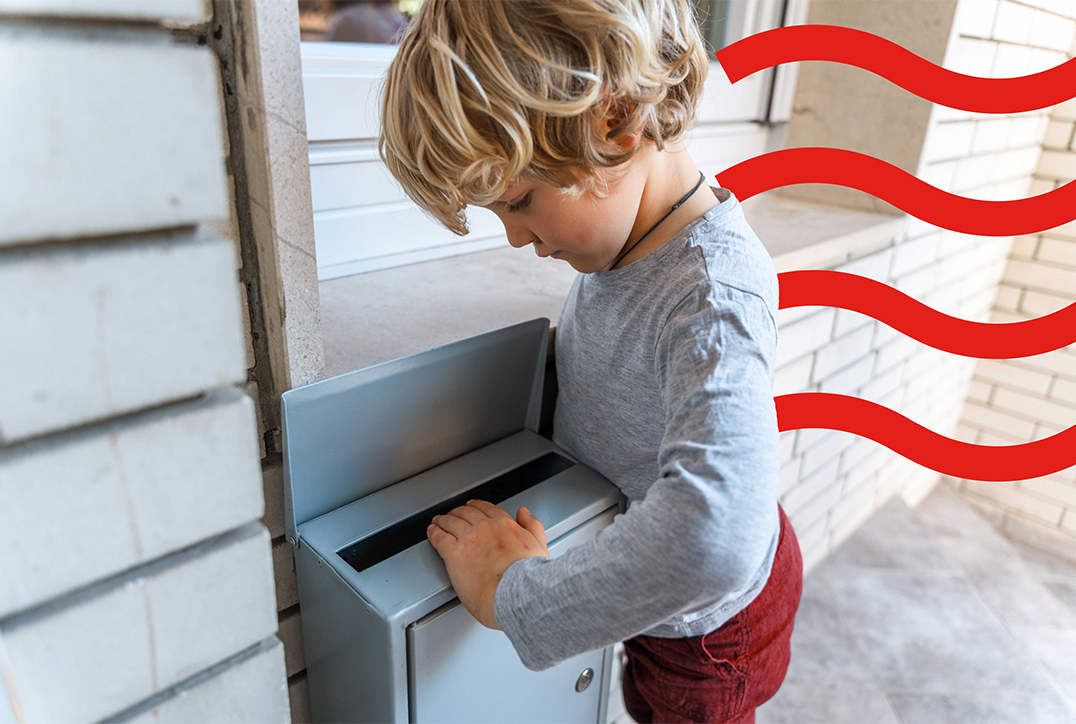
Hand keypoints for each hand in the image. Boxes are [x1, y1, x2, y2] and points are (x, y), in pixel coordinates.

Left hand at [426, 499, 548, 628]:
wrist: (515, 596)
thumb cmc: (528, 580)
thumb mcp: (539, 546)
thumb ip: (532, 526)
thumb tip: (525, 513)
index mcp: (506, 526)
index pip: (487, 509)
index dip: (477, 506)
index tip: (473, 507)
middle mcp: (486, 528)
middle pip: (466, 513)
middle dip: (458, 512)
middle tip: (452, 514)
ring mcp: (469, 539)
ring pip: (451, 522)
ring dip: (443, 520)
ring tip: (438, 522)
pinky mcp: (454, 554)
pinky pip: (439, 538)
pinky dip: (434, 533)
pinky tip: (432, 532)